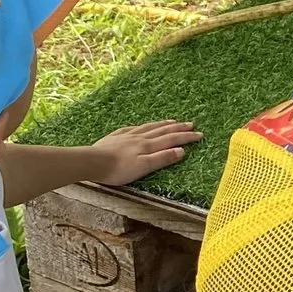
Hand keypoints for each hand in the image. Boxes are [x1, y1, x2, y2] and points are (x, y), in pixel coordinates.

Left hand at [80, 120, 196, 185]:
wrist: (92, 162)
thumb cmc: (118, 170)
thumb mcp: (143, 167)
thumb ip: (162, 158)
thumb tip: (181, 151)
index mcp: (148, 146)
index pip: (172, 140)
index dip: (186, 137)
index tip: (199, 134)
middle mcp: (140, 138)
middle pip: (163, 131)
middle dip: (178, 128)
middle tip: (191, 124)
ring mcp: (127, 135)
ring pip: (149, 127)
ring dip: (163, 124)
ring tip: (173, 121)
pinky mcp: (116, 136)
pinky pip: (133, 128)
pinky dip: (142, 126)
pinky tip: (142, 126)